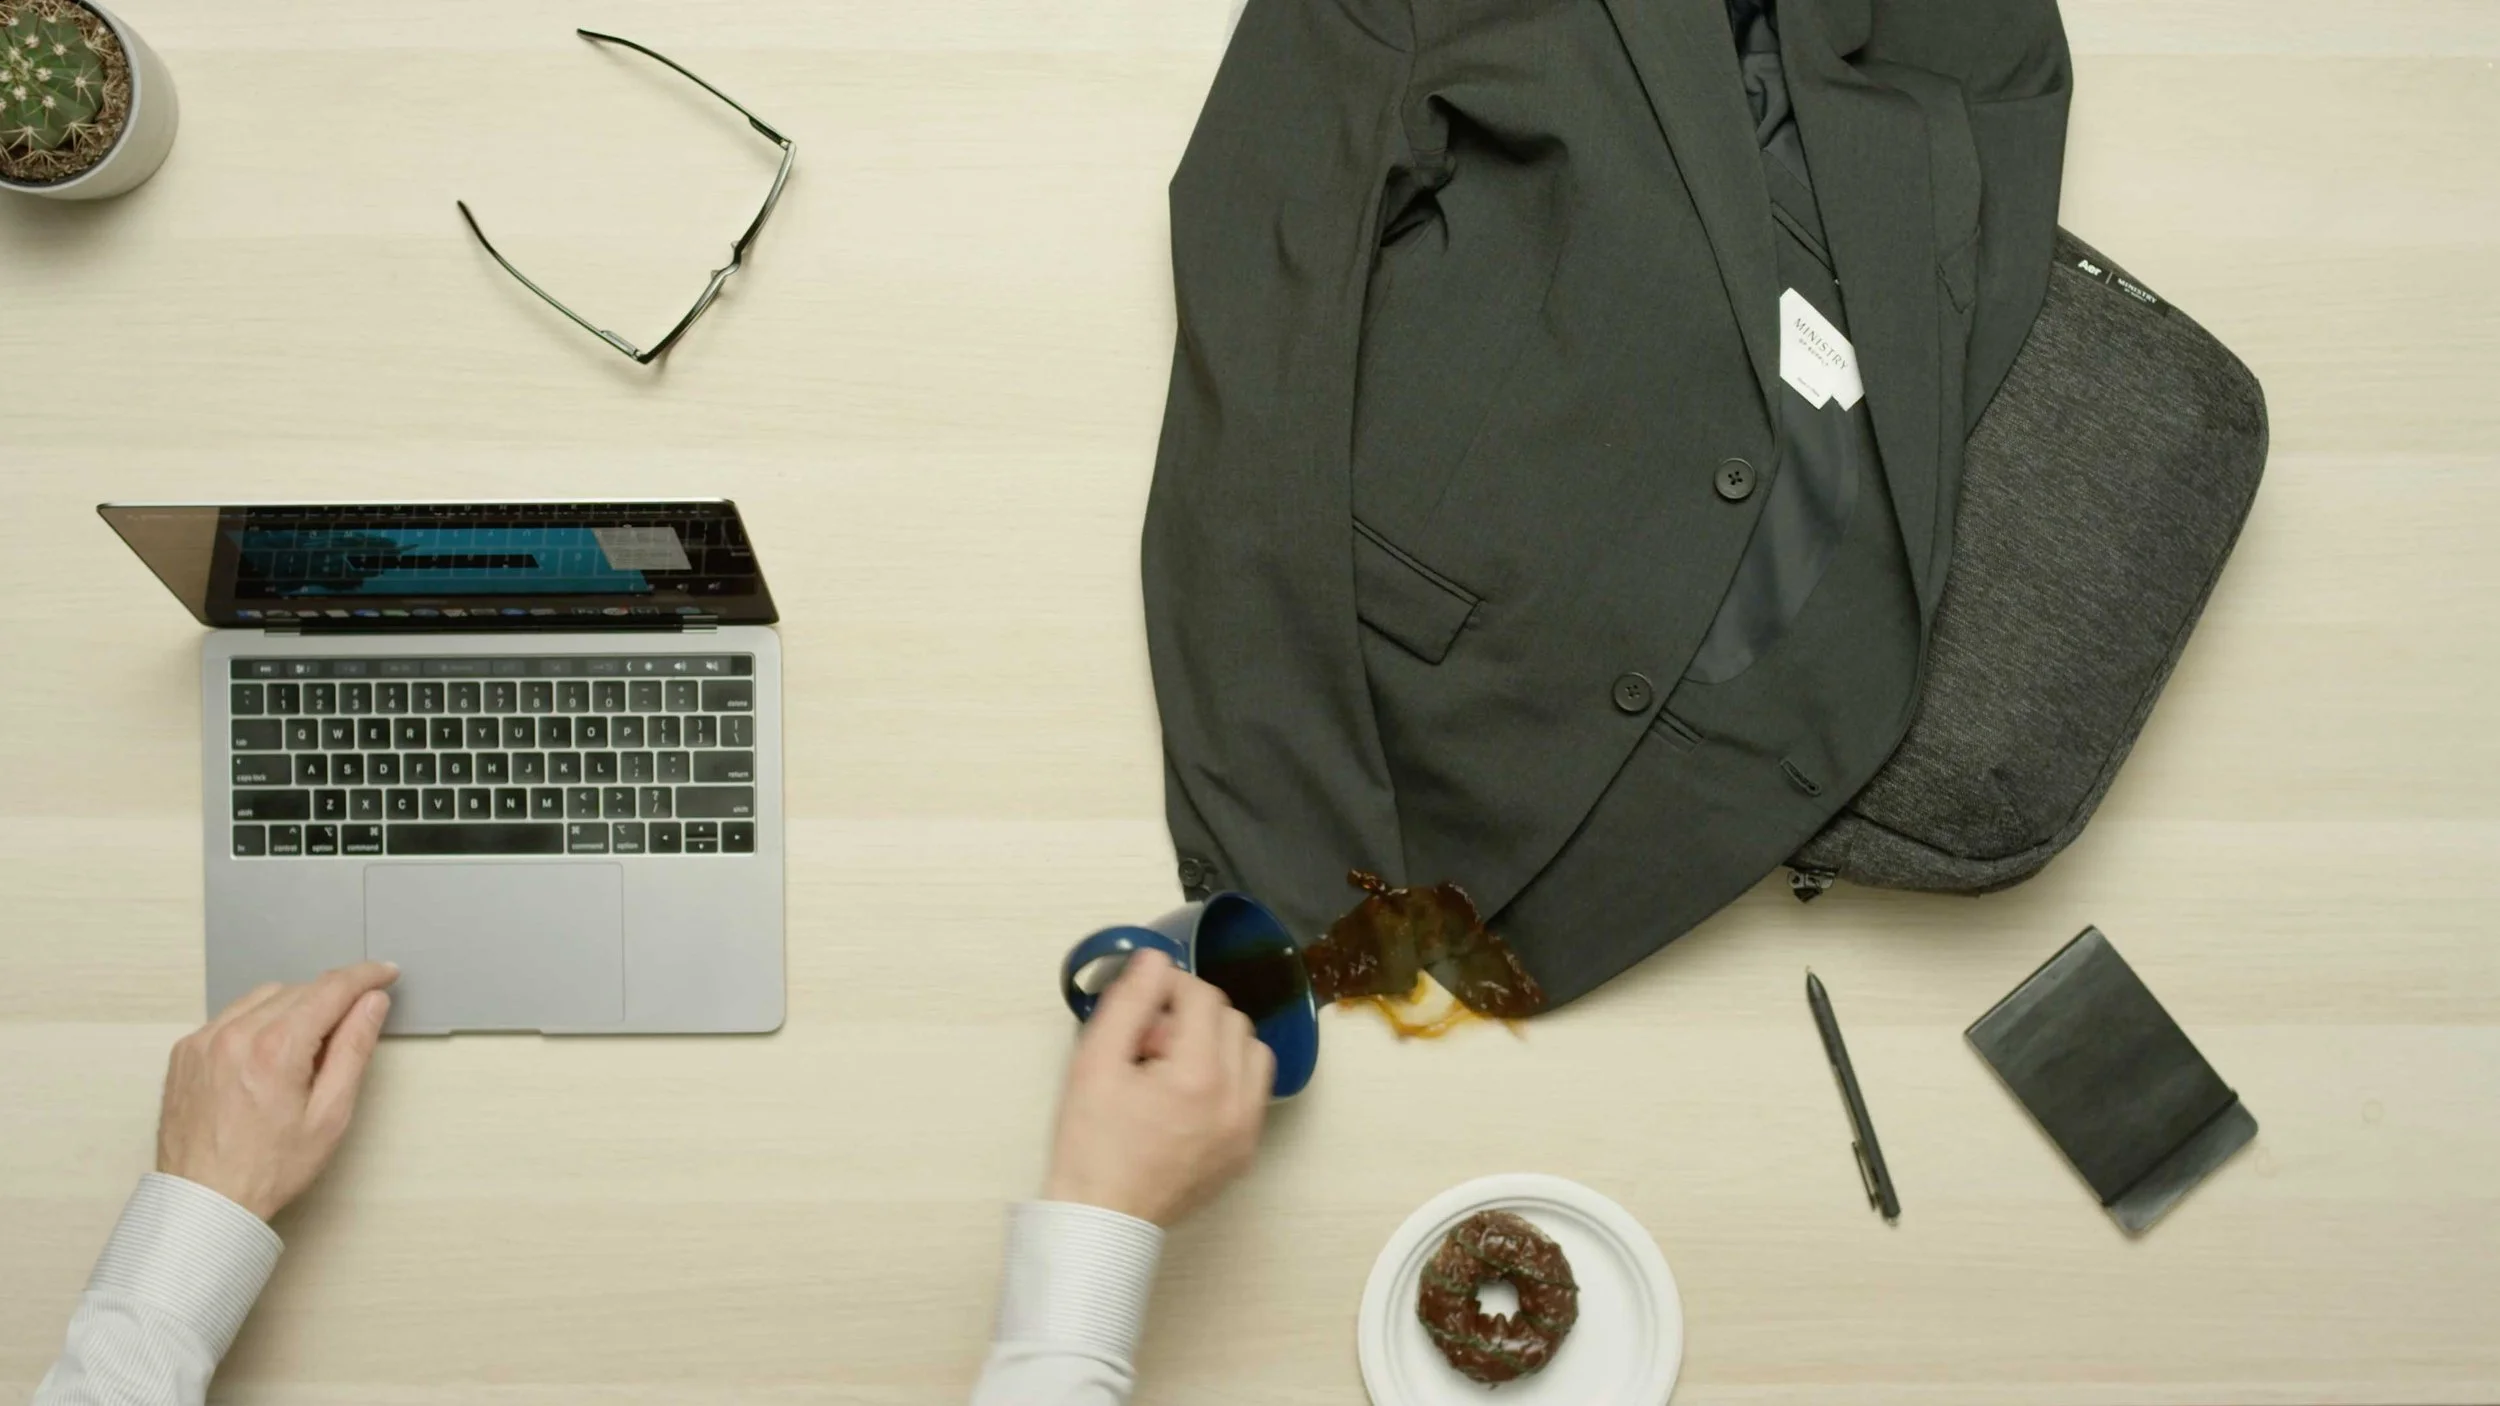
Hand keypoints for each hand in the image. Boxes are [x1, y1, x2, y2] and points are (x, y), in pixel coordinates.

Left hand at [156, 962, 398, 1220]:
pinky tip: (267, 1055)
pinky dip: (257, 1022)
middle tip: (349, 1029)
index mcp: (275, 1049)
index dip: (365, 976)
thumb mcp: (330, 1115)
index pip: (330, 989)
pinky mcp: (185, 1051)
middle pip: (299, 990)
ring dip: (293, 1008)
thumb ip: (354, 1049)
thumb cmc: (269, 1169)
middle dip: (330, 999)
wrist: (205, 1201)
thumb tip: (371, 1003)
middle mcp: (234, 1034)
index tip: (385, 973)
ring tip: (305, 1049)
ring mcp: (203, 1040)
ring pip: (264, 997)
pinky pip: (231, 1016)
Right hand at [1043, 950, 1272, 1225]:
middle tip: (1147, 1044)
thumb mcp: (1094, 1064)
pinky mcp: (1245, 1151)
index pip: (1203, 996)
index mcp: (1198, 1077)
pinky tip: (1185, 1096)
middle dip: (1191, 1017)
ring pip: (1252, 1052)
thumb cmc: (1090, 1145)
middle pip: (1232, 1019)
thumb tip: (1155, 959)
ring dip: (1217, 1044)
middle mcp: (1235, 1102)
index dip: (1169, 987)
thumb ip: (1128, 1003)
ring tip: (1170, 1069)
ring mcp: (1246, 1130)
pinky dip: (1228, 1078)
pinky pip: (1253, 1091)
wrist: (1101, 1220)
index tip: (1140, 1004)